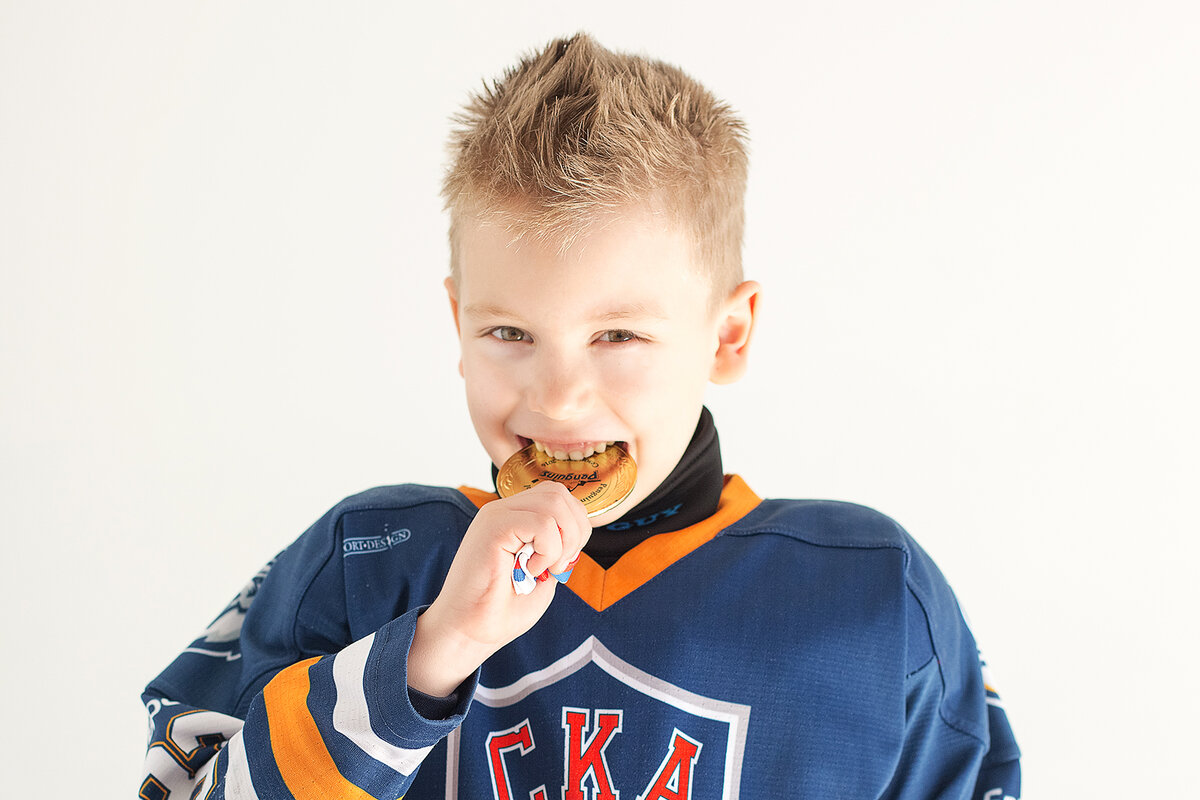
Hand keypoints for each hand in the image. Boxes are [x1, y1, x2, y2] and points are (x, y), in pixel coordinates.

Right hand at [408, 480, 589, 695]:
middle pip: (559, 493)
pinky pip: (541, 523)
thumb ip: (559, 546)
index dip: (576, 526)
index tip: (564, 562)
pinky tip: (530, 570)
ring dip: (563, 542)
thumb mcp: (544, 571)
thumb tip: (579, 531)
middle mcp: (505, 509)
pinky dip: (548, 550)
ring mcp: (497, 515)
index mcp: (515, 516)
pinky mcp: (493, 527)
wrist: (469, 632)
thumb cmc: (502, 608)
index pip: (559, 496)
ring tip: (545, 568)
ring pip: (554, 503)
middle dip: (575, 532)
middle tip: (559, 566)